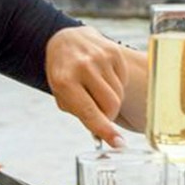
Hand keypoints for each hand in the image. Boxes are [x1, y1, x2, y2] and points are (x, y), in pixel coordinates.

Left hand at [46, 25, 135, 146]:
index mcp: (65, 81)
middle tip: (100, 112)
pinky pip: (123, 81)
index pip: (90, 112)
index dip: (105, 130)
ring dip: (111, 100)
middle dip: (108, 115)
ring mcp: (100, 57)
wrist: (66, 40)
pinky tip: (103, 77)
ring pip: (118, 94)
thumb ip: (81, 113)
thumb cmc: (64, 72)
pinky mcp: (113, 51)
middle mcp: (83, 66)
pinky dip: (115, 85)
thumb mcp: (62, 94)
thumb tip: (103, 135)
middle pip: (110, 105)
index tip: (118, 144)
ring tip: (97, 89)